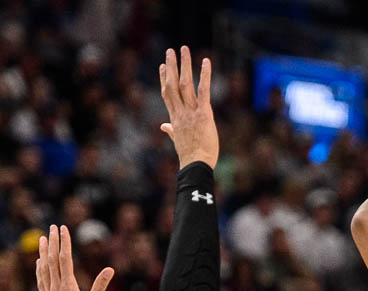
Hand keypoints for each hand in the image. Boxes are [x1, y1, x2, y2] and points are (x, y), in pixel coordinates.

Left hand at [36, 224, 113, 290]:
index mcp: (68, 287)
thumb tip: (110, 270)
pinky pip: (41, 281)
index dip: (64, 243)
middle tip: (52, 227)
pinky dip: (40, 269)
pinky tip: (39, 263)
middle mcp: (56, 288)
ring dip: (43, 253)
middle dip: (53, 242)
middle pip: (53, 260)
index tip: (63, 229)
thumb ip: (100, 286)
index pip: (65, 259)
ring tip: (43, 239)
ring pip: (44, 269)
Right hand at [159, 46, 218, 168]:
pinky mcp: (203, 114)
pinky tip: (205, 62)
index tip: (162, 66)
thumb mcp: (178, 141)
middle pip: (172, 85)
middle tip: (170, 50)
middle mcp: (180, 112)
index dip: (163, 79)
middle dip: (171, 66)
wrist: (195, 165)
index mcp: (174, 118)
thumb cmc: (190, 156)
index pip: (167, 95)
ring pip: (185, 83)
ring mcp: (190, 112)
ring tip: (183, 49)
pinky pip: (203, 91)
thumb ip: (170, 131)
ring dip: (184, 65)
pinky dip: (205, 75)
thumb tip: (163, 126)